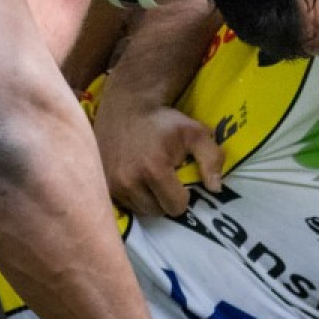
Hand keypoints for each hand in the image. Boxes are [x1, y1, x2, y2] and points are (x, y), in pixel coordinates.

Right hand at [96, 102, 221, 218]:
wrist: (127, 108)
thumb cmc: (164, 122)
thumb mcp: (196, 133)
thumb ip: (212, 159)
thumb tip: (216, 188)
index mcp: (154, 169)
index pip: (176, 206)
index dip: (184, 195)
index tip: (181, 179)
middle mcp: (129, 181)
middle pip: (158, 211)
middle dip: (167, 198)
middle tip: (167, 178)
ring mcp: (112, 184)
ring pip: (141, 210)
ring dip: (150, 199)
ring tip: (152, 178)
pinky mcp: (103, 184)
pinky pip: (125, 204)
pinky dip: (134, 196)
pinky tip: (137, 178)